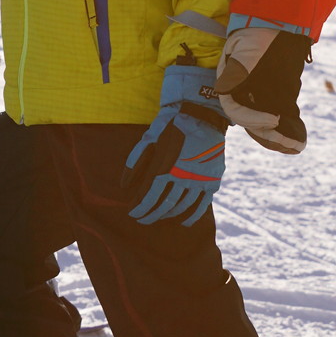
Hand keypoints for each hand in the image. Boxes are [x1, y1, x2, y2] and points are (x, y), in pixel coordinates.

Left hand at [123, 62, 227, 225]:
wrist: (203, 115)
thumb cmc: (172, 125)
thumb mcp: (150, 137)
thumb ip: (136, 161)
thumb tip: (123, 185)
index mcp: (165, 165)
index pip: (149, 196)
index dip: (140, 208)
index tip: (133, 214)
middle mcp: (182, 176)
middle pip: (164, 205)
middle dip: (150, 215)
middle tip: (142, 219)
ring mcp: (199, 179)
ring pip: (181, 206)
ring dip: (168, 215)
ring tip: (159, 216)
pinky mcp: (212, 180)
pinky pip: (201, 205)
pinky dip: (191, 216)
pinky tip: (182, 221)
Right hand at [215, 27, 310, 154]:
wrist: (276, 25)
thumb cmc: (255, 36)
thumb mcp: (242, 51)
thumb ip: (235, 70)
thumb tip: (224, 89)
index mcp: (231, 87)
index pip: (237, 112)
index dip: (253, 119)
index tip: (275, 118)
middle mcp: (245, 96)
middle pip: (253, 124)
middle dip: (270, 136)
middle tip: (290, 142)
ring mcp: (261, 98)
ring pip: (266, 126)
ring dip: (280, 139)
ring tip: (297, 147)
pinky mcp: (278, 97)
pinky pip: (281, 118)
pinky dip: (289, 129)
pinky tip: (300, 140)